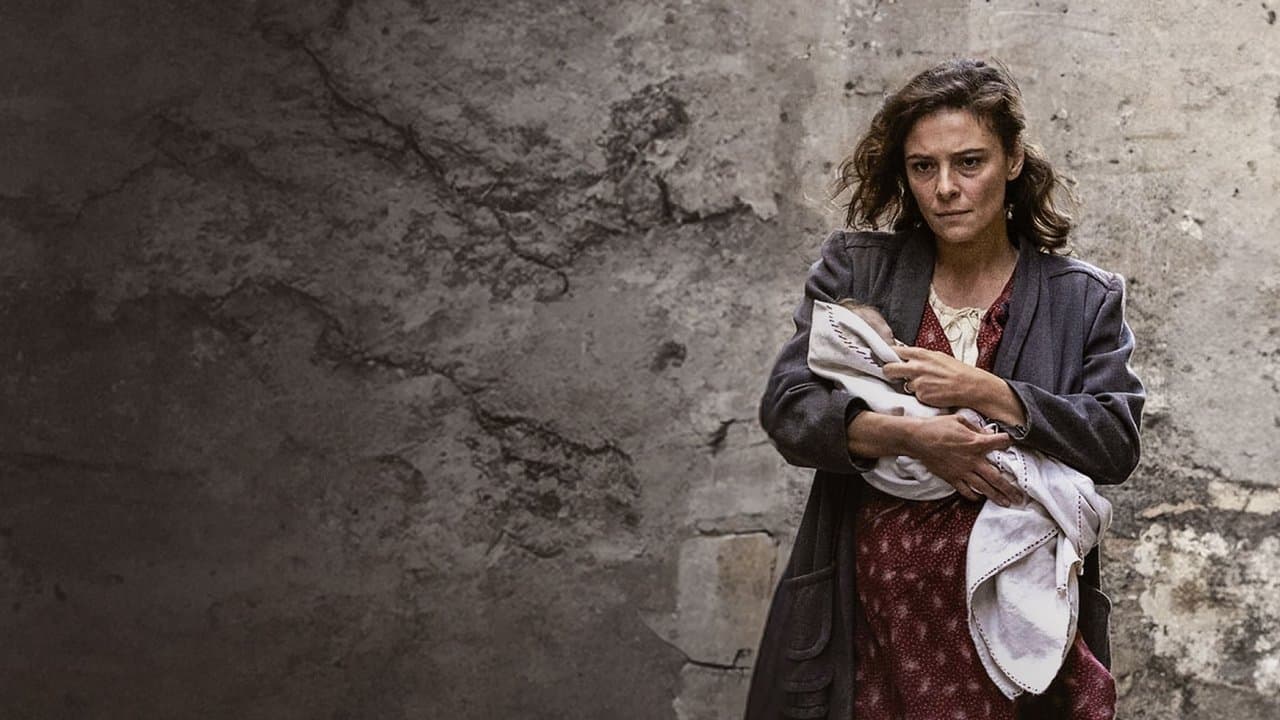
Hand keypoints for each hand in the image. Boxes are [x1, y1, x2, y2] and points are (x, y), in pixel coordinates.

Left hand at [884, 346, 984, 408]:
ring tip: (928, 384)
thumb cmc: (957, 371)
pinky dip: (921, 395)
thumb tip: (907, 356)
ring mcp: (917, 382)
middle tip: (894, 375)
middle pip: (888, 369)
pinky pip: (915, 395)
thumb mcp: (938, 356)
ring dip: (911, 386)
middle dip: (888, 372)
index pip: (894, 351)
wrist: (970, 386)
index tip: (887, 358)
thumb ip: (920, 357)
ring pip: (904, 384)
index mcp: (920, 354)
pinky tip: (933, 392)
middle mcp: (916, 367)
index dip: (889, 355)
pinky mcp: (921, 395)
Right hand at [903, 415, 1023, 506]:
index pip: (1000, 443)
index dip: (1007, 442)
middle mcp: (972, 460)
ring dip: (996, 496)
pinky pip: (965, 490)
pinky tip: (979, 497)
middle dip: (1009, 488)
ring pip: (983, 487)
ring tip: (1006, 503)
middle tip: (1020, 497)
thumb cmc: (937, 426)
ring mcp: (962, 471)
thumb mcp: (959, 419)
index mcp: (976, 443)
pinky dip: (973, 495)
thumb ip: (977, 428)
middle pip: (996, 477)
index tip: (1009, 444)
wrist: (917, 438)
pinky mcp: (951, 478)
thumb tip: (988, 434)